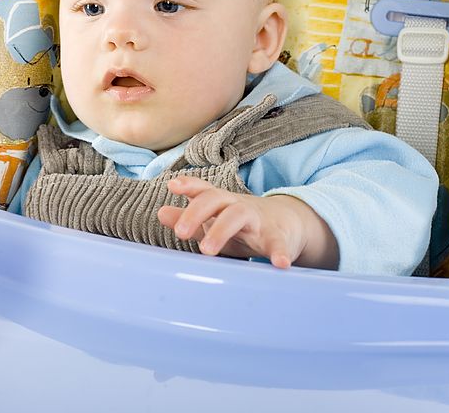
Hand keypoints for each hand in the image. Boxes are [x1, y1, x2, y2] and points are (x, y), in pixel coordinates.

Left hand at [157, 176, 338, 269]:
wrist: (287, 224)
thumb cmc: (241, 225)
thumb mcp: (215, 221)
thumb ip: (189, 219)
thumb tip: (161, 212)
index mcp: (221, 203)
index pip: (203, 190)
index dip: (188, 185)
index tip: (172, 185)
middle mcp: (237, 205)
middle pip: (215, 199)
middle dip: (196, 213)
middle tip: (180, 233)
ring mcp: (258, 219)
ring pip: (238, 216)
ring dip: (221, 230)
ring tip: (207, 250)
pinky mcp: (277, 236)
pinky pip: (278, 242)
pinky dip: (279, 252)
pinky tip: (280, 263)